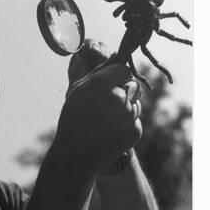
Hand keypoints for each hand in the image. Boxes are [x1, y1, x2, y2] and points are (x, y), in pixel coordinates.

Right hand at [56, 40, 141, 172]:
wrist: (76, 154)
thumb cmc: (73, 117)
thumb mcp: (78, 90)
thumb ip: (99, 71)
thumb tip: (116, 55)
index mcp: (102, 83)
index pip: (123, 69)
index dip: (116, 77)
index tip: (108, 85)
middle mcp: (119, 96)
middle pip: (132, 85)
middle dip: (123, 91)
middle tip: (106, 105)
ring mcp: (129, 115)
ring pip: (136, 103)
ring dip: (125, 109)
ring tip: (106, 120)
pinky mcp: (135, 131)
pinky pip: (135, 121)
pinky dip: (126, 125)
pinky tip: (110, 132)